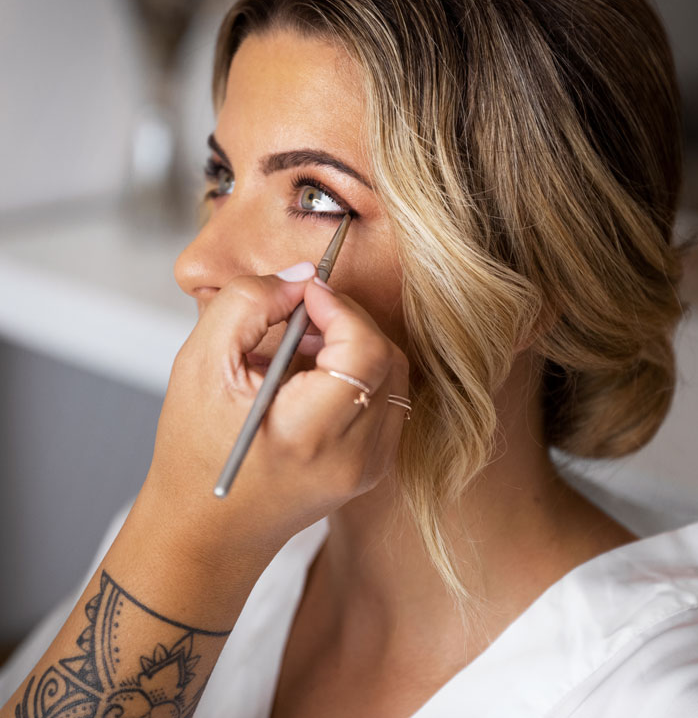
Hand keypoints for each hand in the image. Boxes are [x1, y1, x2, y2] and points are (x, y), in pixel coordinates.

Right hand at [141, 262, 409, 568]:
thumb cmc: (194, 450)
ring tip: (305, 344)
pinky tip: (317, 374)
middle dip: (348, 321)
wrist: (208, 530)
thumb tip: (301, 278)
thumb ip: (248, 304)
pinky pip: (386, 399)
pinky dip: (360, 372)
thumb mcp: (200, 364)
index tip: (306, 294)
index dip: (340, 308)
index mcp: (309, 435)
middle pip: (386, 358)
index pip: (364, 350)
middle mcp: (352, 457)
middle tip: (302, 315)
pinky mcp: (371, 468)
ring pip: (392, 376)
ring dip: (356, 344)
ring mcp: (368, 467)